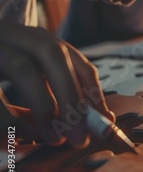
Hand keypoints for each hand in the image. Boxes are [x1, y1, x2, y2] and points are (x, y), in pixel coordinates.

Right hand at [0, 22, 113, 146]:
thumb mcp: (26, 80)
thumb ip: (55, 94)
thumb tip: (96, 118)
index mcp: (35, 39)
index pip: (75, 59)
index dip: (93, 90)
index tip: (104, 121)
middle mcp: (11, 33)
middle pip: (51, 53)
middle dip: (72, 97)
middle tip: (80, 137)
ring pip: (23, 68)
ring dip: (44, 107)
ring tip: (53, 138)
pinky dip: (9, 119)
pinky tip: (15, 136)